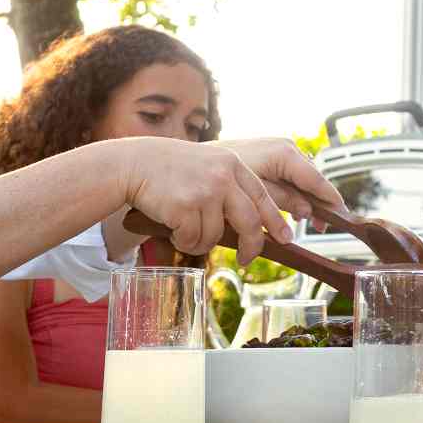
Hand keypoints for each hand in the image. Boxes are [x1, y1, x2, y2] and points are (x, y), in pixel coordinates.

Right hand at [122, 138, 322, 264]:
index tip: (288, 238)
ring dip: (202, 241)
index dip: (276, 220)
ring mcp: (205, 191)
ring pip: (217, 235)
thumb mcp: (209, 165)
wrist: (135, 163)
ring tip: (186, 229)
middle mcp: (224, 176)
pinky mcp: (186, 206)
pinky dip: (185, 242)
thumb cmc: (171, 169)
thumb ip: (231, 185)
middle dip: (252, 245)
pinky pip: (194, 240)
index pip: (263, 197)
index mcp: (233, 165)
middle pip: (250, 221)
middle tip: (247, 259)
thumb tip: (254, 222)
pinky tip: (174, 228)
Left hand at [218, 136, 347, 221]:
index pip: (317, 180)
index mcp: (285, 153)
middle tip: (321, 226)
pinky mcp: (272, 155)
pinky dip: (294, 192)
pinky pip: (291, 176)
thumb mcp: (256, 193)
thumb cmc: (222, 176)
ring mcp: (280, 150)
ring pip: (303, 179)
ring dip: (306, 199)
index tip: (343, 216)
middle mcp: (286, 148)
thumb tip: (306, 212)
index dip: (331, 200)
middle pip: (312, 179)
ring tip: (308, 222)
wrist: (198, 162)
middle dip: (318, 203)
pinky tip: (293, 209)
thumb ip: (283, 201)